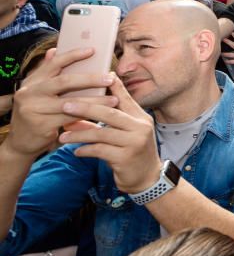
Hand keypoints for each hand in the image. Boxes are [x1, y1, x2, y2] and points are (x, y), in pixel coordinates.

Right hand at [6, 48, 116, 158]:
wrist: (21, 142)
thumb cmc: (36, 113)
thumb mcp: (39, 92)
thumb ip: (48, 74)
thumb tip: (54, 50)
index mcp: (32, 81)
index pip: (53, 63)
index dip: (73, 55)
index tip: (92, 50)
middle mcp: (30, 93)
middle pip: (64, 81)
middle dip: (90, 79)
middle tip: (110, 78)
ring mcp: (33, 109)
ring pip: (71, 102)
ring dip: (95, 101)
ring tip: (114, 99)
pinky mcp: (41, 125)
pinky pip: (70, 119)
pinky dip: (87, 117)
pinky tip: (100, 117)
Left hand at [58, 75, 161, 194]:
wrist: (147, 178)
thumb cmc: (132, 153)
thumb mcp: (123, 134)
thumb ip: (104, 123)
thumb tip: (76, 116)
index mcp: (140, 117)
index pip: (123, 98)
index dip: (110, 87)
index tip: (92, 77)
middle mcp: (140, 127)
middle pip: (110, 113)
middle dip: (85, 108)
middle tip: (65, 105)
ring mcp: (134, 142)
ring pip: (101, 133)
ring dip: (79, 133)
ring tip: (63, 136)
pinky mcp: (126, 158)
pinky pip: (99, 151)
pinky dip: (85, 150)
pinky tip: (76, 152)